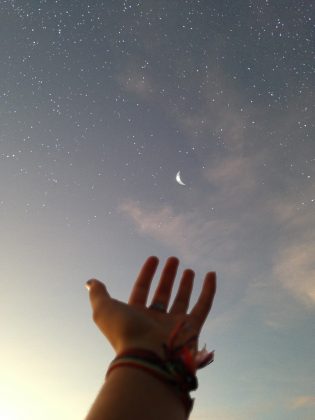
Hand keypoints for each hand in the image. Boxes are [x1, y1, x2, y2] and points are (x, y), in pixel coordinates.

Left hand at [86, 256, 215, 358]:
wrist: (146, 356)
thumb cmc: (124, 332)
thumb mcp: (104, 309)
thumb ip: (98, 294)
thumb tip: (90, 281)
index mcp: (136, 315)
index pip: (142, 289)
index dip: (147, 274)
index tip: (154, 258)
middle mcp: (155, 320)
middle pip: (163, 293)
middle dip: (168, 276)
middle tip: (173, 260)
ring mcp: (175, 324)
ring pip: (183, 300)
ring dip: (186, 284)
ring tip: (188, 269)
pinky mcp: (193, 328)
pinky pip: (203, 306)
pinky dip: (209, 290)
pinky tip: (211, 274)